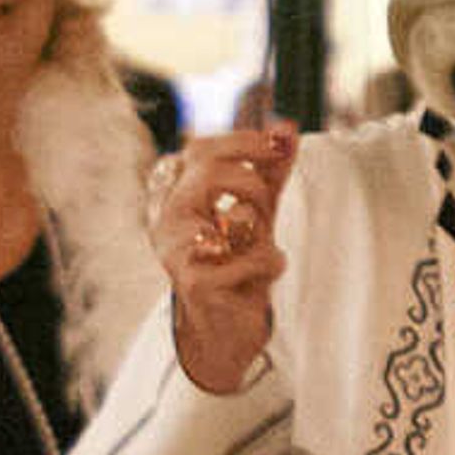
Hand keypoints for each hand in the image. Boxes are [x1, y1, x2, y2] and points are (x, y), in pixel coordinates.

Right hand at [151, 126, 294, 394]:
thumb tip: (288, 127)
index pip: (201, 150)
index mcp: (175, 197)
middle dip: (253, 184)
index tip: (277, 145)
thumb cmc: (237, 264)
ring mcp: (175, 251)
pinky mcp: (193, 283)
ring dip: (259, 229)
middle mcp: (165, 220)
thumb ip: (271, 172)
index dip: (242, 141)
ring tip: (263, 245)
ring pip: (234, 216)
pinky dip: (270, 263)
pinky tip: (267, 273)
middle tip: (265, 207)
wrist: (226, 327)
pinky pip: (250, 258)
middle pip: (210, 172)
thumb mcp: (258, 211)